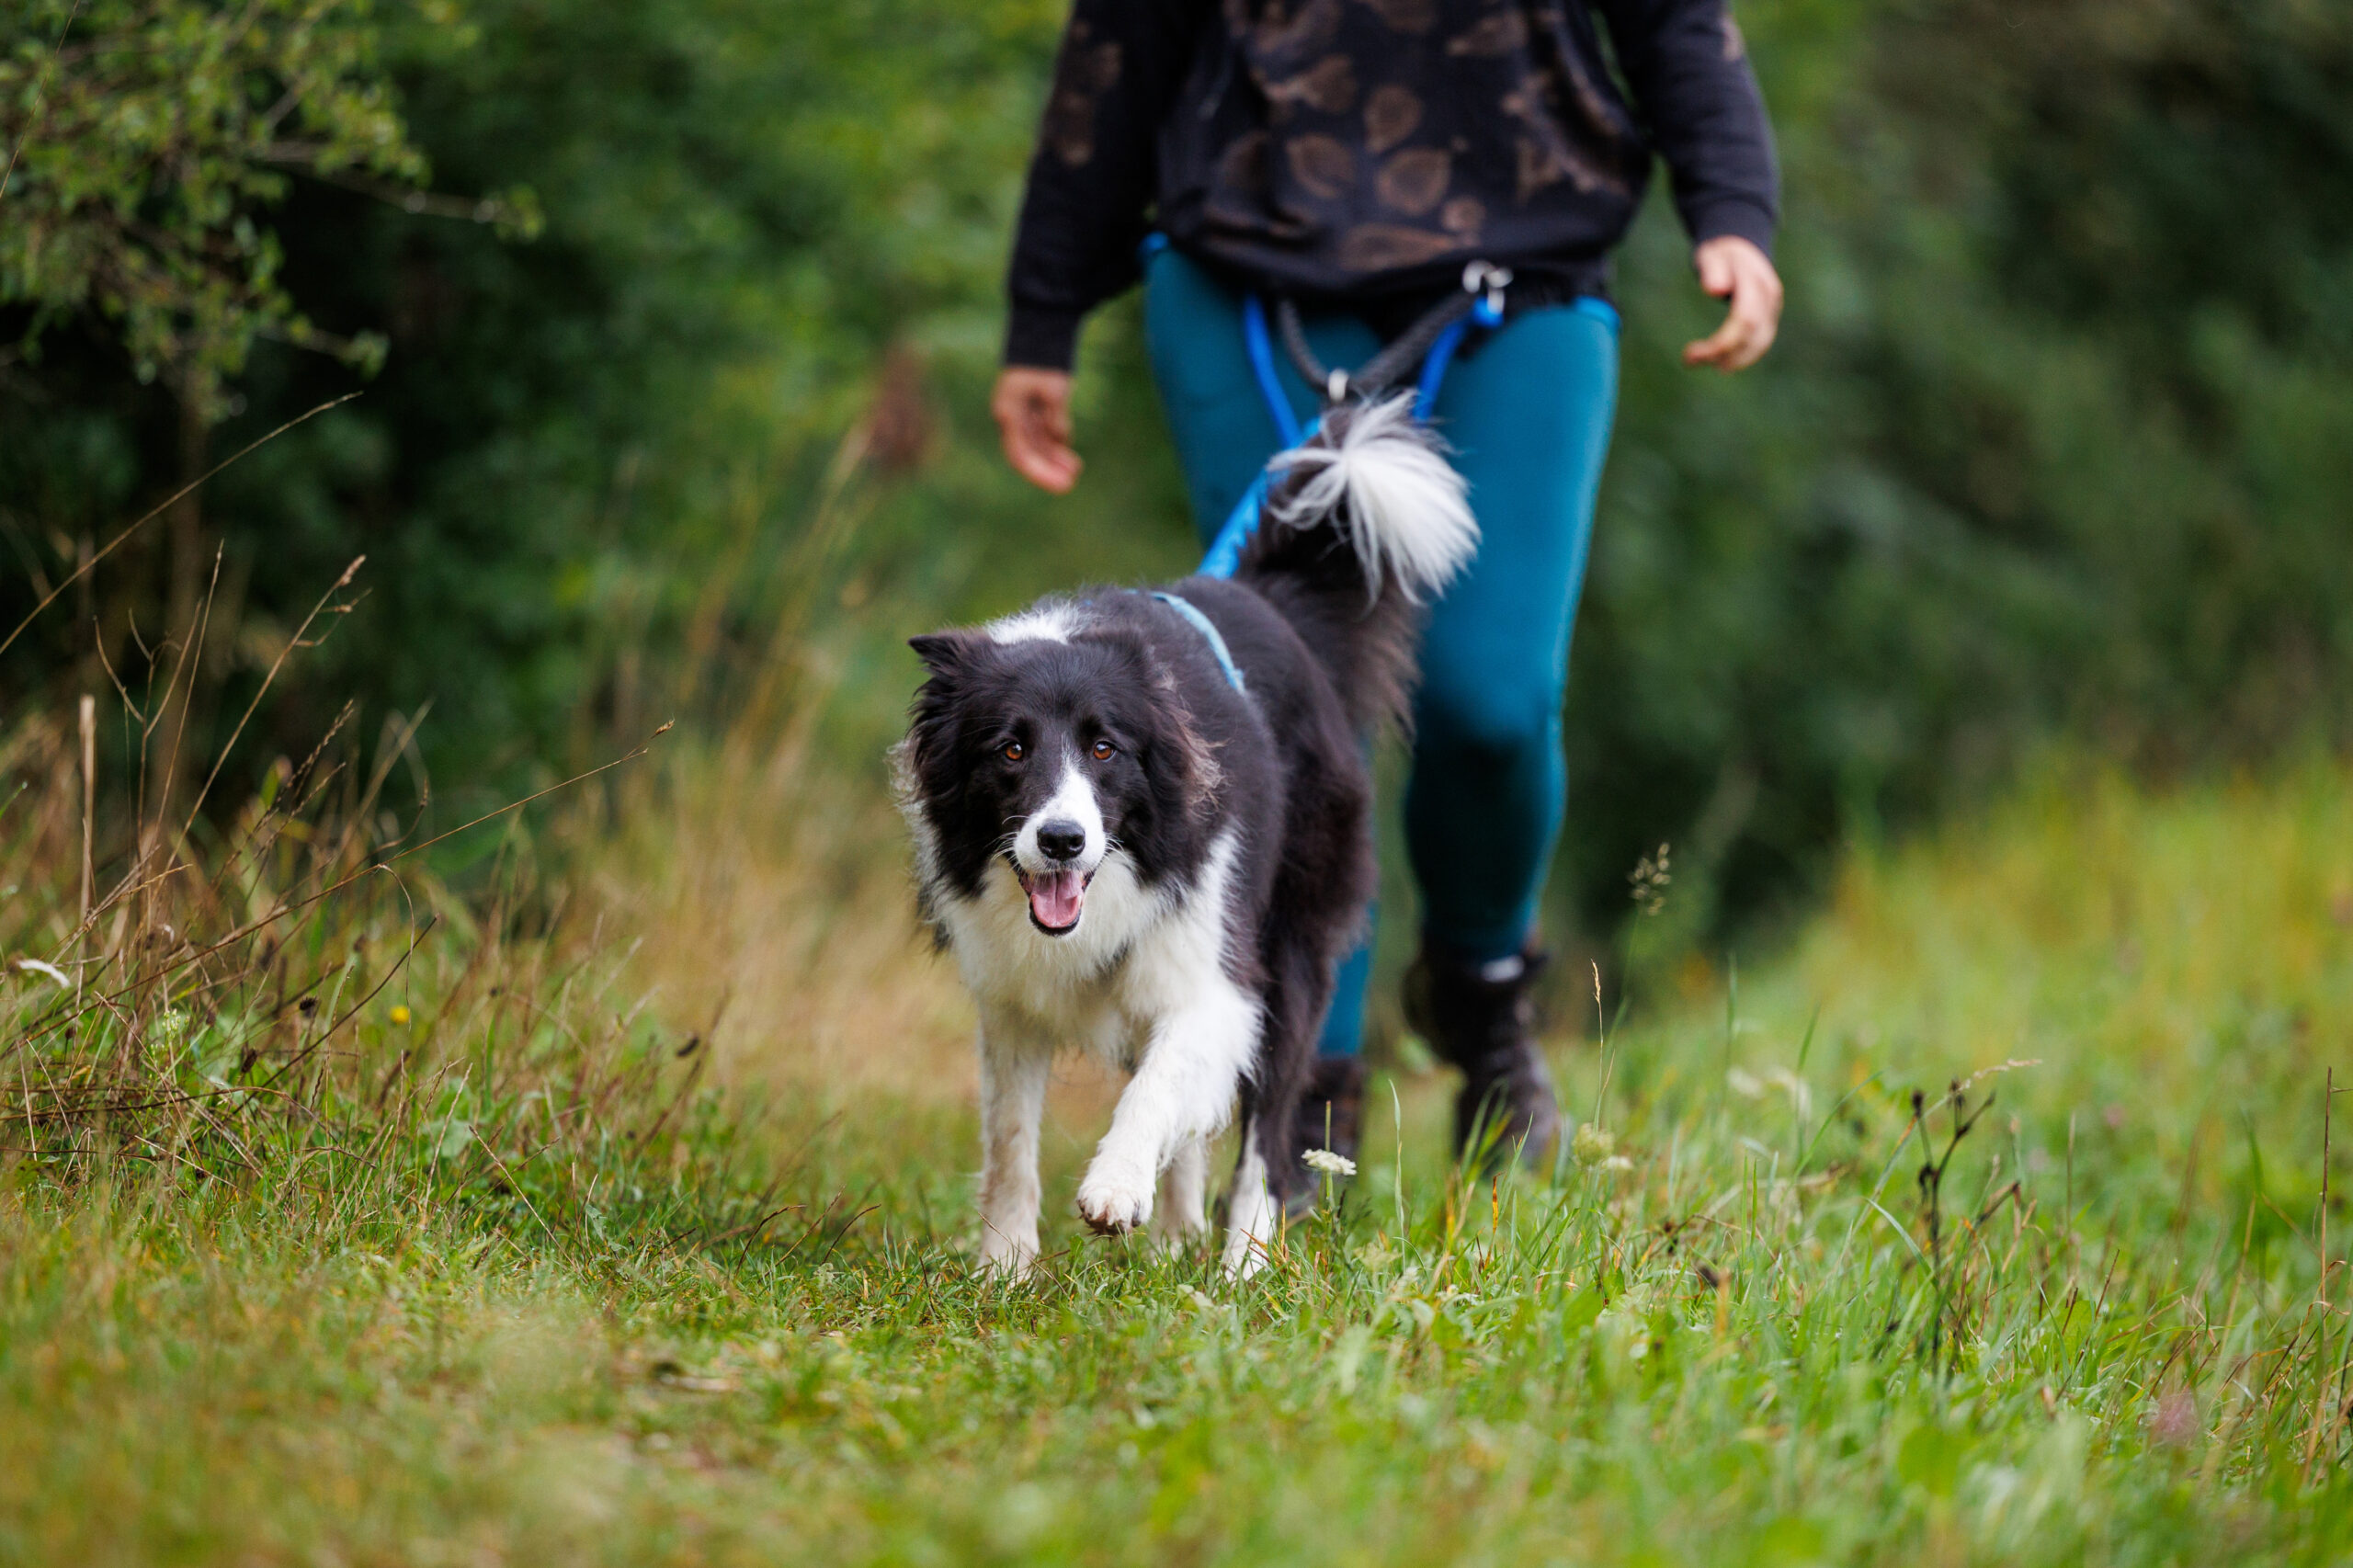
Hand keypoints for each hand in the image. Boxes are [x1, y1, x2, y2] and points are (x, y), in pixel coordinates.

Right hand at [992, 366, 1082, 492]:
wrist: (1041, 338)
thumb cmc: (1044, 361)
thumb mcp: (1054, 387)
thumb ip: (1056, 415)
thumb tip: (1060, 439)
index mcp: (1008, 414)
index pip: (1021, 455)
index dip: (1040, 473)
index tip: (1061, 484)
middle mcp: (1011, 419)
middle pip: (1028, 455)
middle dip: (1048, 471)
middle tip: (1070, 484)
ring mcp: (1021, 416)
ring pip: (1037, 448)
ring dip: (1054, 460)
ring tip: (1075, 470)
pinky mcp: (1033, 412)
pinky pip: (1043, 437)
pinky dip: (1056, 448)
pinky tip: (1070, 458)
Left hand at [1682, 235, 1782, 372]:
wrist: (1742, 247)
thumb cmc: (1721, 253)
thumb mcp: (1712, 254)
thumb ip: (1713, 269)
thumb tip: (1715, 289)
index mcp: (1756, 280)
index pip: (1744, 318)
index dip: (1722, 341)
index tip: (1691, 354)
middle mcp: (1770, 296)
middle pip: (1752, 334)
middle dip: (1722, 352)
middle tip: (1689, 361)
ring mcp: (1773, 307)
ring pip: (1761, 342)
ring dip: (1735, 360)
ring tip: (1705, 364)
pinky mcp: (1770, 317)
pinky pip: (1761, 342)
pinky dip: (1744, 356)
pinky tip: (1722, 363)